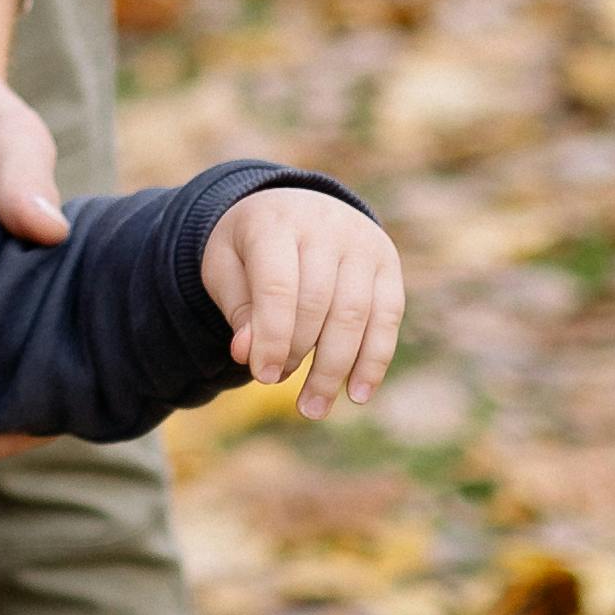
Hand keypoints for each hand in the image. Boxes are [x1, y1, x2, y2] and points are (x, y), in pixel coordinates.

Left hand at [202, 188, 405, 416]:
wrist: (293, 206)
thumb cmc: (251, 248)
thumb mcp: (226, 268)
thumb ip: (237, 310)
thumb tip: (247, 355)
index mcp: (276, 222)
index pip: (279, 286)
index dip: (271, 336)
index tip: (261, 376)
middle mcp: (326, 226)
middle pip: (318, 304)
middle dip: (298, 354)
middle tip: (276, 384)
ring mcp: (363, 243)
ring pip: (355, 315)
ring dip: (334, 369)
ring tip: (312, 408)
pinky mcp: (388, 263)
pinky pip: (387, 317)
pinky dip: (373, 361)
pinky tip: (357, 394)